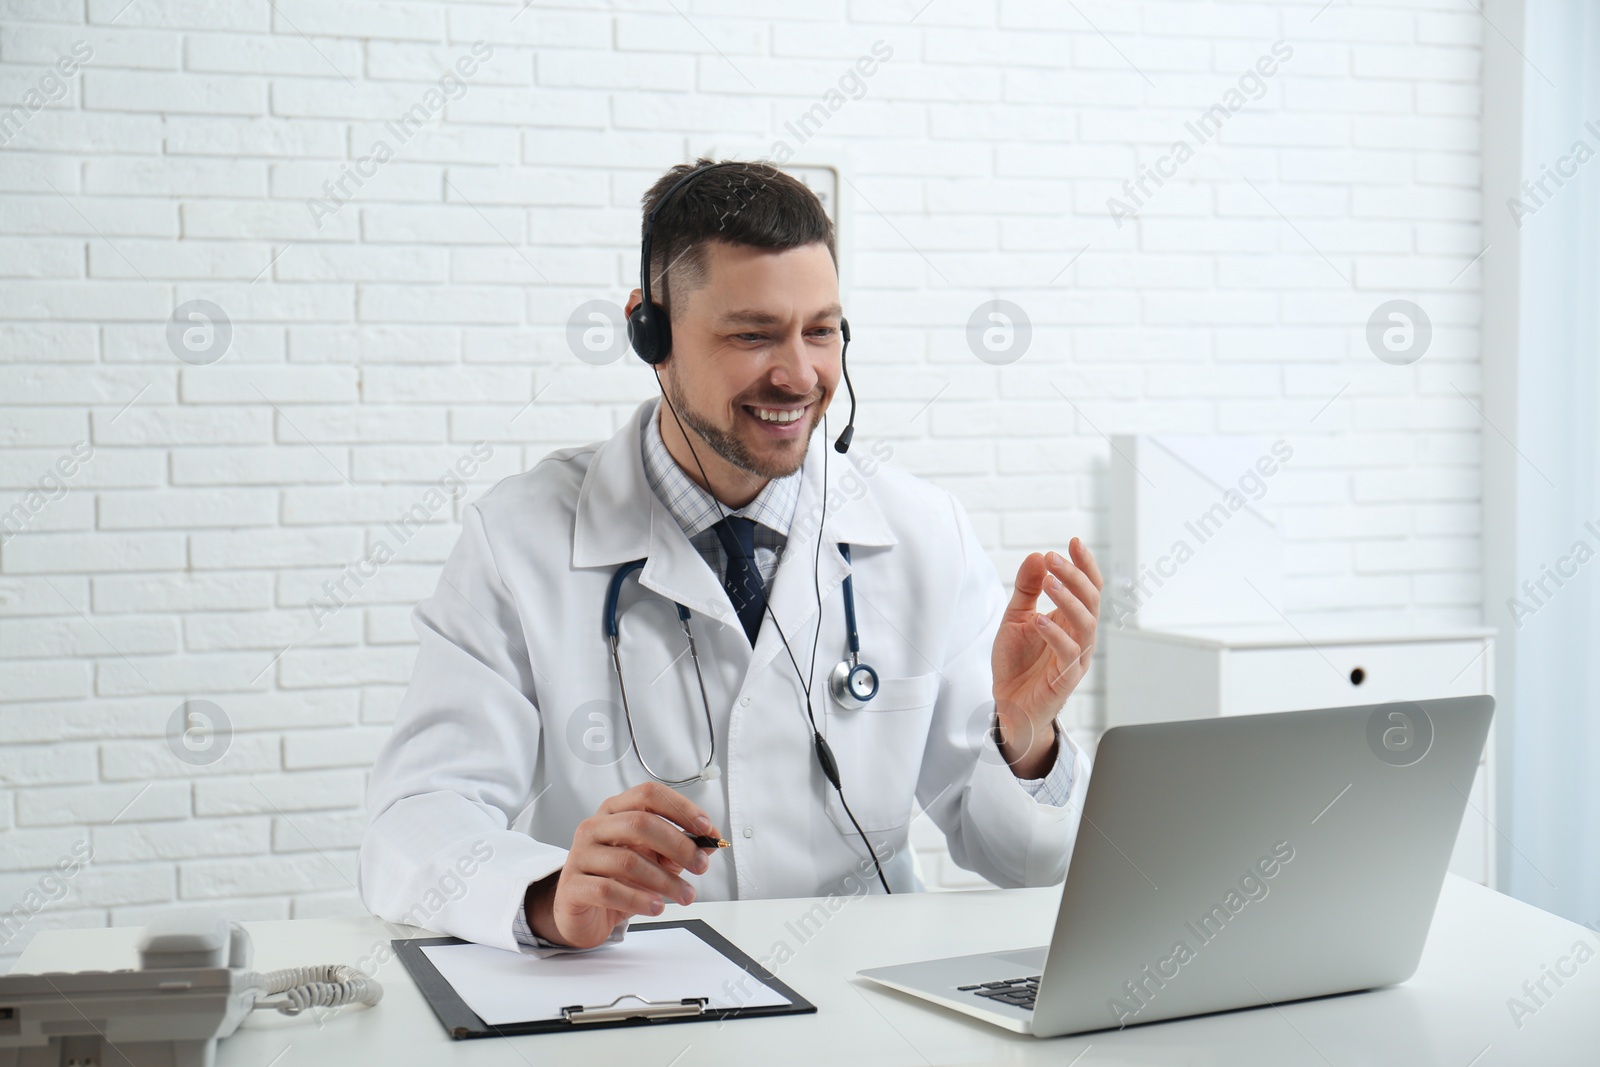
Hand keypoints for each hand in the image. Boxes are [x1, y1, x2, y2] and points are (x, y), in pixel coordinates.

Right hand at [526, 781, 720, 948]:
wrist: (582, 912)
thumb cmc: (617, 879)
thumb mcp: (652, 859)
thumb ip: (678, 849)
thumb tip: (710, 843)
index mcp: (615, 811)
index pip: (649, 795)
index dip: (681, 808)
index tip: (706, 828)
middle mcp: (595, 827)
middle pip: (640, 823)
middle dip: (678, 845)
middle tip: (700, 866)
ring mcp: (580, 855)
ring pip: (628, 861)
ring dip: (665, 881)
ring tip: (685, 895)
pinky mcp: (572, 886)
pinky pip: (608, 890)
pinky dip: (638, 900)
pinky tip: (655, 907)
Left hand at [990, 538, 1102, 778]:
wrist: (1008, 704)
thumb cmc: (1016, 662)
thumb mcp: (1015, 617)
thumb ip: (1026, 589)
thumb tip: (1036, 556)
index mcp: (1070, 619)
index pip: (1088, 587)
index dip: (1085, 564)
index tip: (1074, 541)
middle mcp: (1079, 636)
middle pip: (1091, 601)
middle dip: (1075, 577)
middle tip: (1054, 559)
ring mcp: (1076, 657)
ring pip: (1086, 625)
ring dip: (1069, 601)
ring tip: (1049, 582)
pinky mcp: (1065, 678)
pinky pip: (1068, 653)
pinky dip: (1055, 634)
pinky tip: (1039, 619)